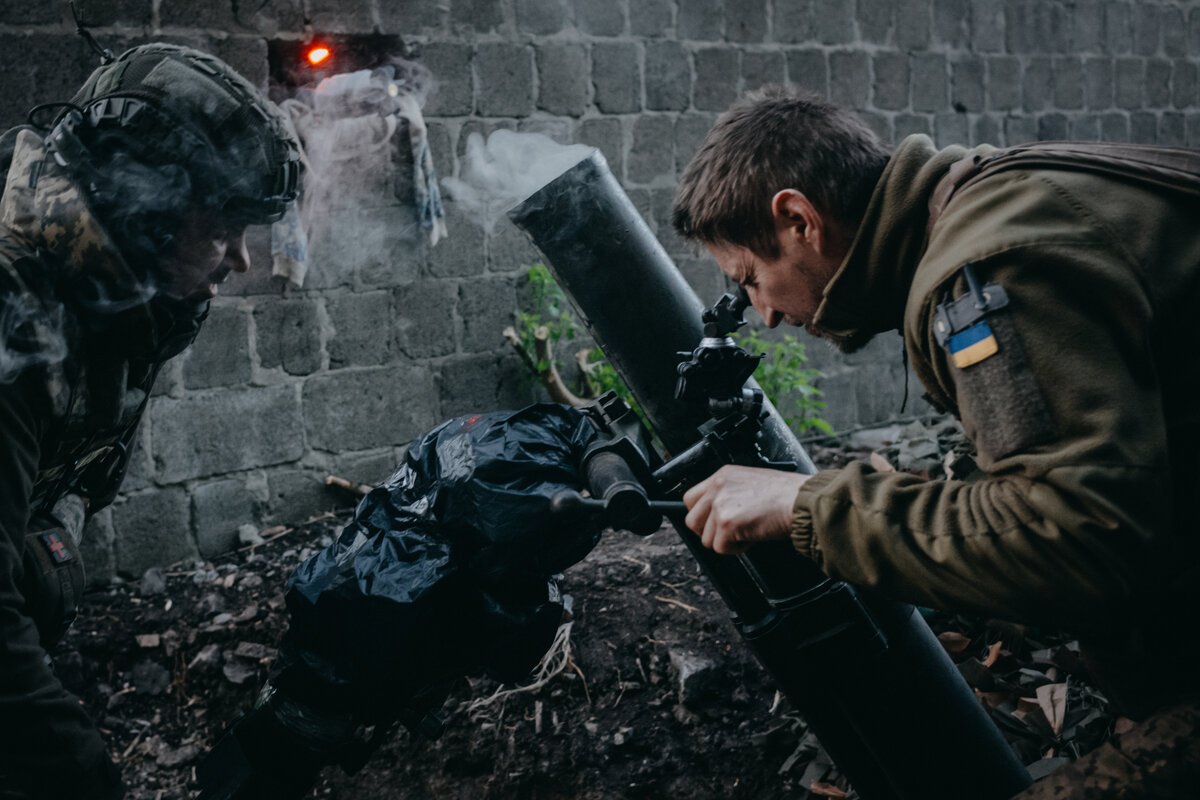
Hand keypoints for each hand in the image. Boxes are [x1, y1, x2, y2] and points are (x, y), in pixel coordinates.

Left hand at [682, 466, 810, 554]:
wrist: (803, 502)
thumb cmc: (787, 495)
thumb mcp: (751, 483)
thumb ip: (729, 494)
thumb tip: (716, 515)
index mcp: (723, 475)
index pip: (691, 498)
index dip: (701, 516)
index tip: (712, 524)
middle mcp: (718, 487)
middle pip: (692, 520)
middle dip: (709, 533)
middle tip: (729, 535)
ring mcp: (720, 504)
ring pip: (706, 538)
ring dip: (726, 542)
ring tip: (748, 533)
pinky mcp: (726, 523)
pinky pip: (720, 548)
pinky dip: (737, 550)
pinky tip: (752, 537)